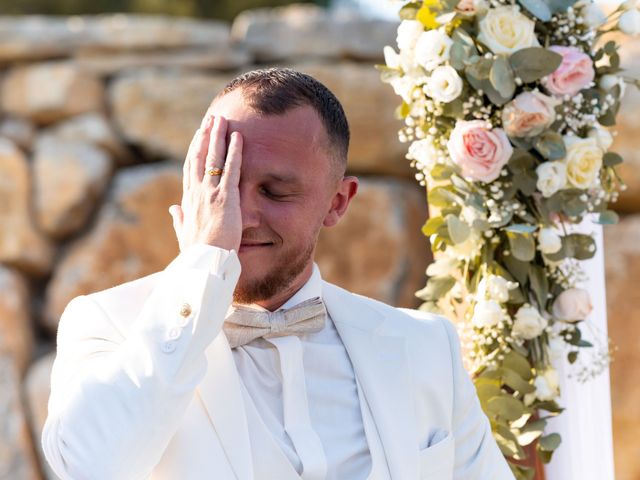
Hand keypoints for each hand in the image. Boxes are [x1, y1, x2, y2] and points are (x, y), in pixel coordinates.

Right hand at [169, 114, 242, 252]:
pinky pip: (231, 169)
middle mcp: (197, 192)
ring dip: (217, 136)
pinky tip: (238, 137)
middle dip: (204, 136)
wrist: (204, 261)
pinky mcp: (226, 197)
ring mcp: (210, 193)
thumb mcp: (184, 233)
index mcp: (188, 200)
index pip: (191, 168)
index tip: (198, 135)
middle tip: (211, 119)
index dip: (194, 149)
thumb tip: (173, 209)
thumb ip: (179, 219)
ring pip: (213, 157)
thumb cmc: (196, 252)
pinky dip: (234, 151)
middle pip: (199, 157)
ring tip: (222, 119)